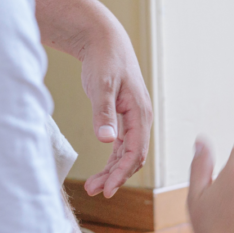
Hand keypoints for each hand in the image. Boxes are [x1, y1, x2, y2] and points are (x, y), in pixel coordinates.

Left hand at [80, 28, 153, 197]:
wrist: (105, 40)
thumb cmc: (104, 60)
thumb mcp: (102, 86)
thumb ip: (104, 113)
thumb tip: (107, 141)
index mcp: (140, 113)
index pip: (136, 151)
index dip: (122, 173)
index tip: (106, 189)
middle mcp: (141, 118)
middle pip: (133, 156)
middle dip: (116, 176)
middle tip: (95, 192)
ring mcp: (133, 118)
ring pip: (127, 152)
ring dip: (113, 170)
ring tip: (93, 186)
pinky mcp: (123, 116)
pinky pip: (122, 144)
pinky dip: (112, 159)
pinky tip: (100, 169)